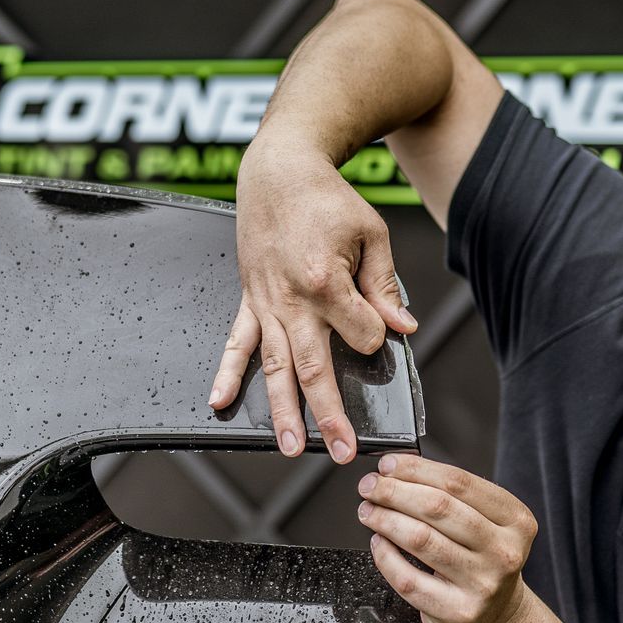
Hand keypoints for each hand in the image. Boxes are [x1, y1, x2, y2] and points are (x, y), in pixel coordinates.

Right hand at [208, 137, 416, 460]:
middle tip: (343, 452)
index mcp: (327, 280)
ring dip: (282, 411)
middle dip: (330, 415)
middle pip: (313, 368)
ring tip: (290, 447)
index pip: (362, 333)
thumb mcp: (371, 234)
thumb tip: (402, 329)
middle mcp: (292, 299)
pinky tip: (219, 403)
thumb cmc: (325, 199)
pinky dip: (226, 374)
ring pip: (274, 368)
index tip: (380, 327)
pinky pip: (236, 343)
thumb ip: (384, 287)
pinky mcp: (249, 300)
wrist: (278, 171)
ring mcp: (266, 303)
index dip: (377, 334)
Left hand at [356, 454, 537, 622]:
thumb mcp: (488, 523)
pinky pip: (408, 578)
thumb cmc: (483, 560)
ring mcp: (481, 583)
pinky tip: (379, 543)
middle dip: (394, 492)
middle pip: (438, 508)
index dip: (416, 470)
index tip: (389, 465)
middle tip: (371, 486)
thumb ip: (454, 496)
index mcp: (515, 520)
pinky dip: (385, 556)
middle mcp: (503, 551)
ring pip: (420, 540)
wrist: (497, 617)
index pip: (459, 483)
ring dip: (385, 519)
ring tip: (369, 511)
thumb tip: (400, 470)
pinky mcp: (456, 610)